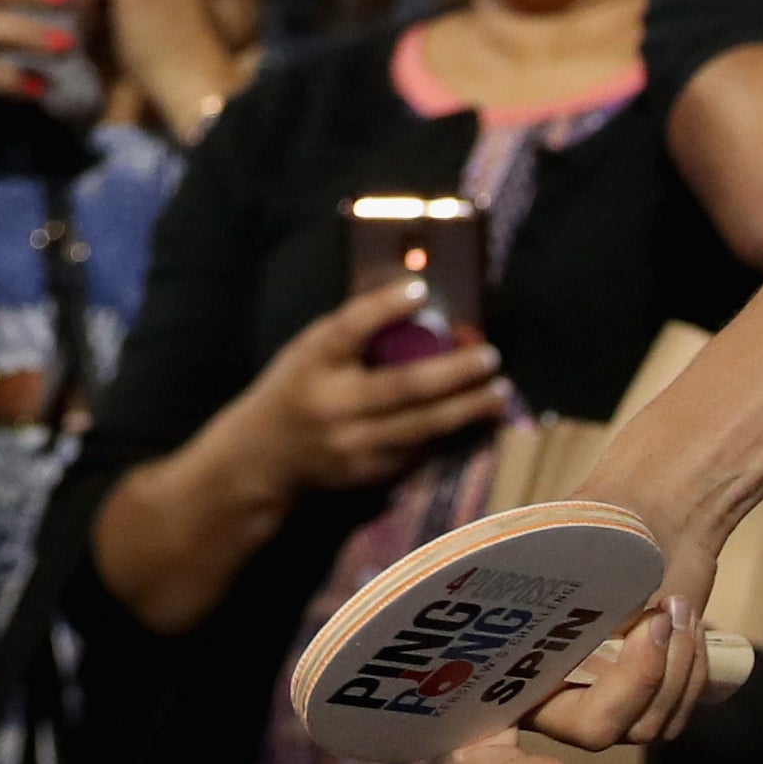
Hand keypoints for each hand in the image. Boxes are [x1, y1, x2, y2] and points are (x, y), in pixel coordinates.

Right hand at [217, 284, 507, 502]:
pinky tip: (476, 418)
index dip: (384, 307)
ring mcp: (353, 445)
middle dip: (454, 372)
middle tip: (490, 357)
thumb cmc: (296, 388)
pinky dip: (452, 434)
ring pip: (420, 427)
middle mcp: (333, 406)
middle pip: (402, 387)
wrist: (263, 458)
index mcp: (314, 363)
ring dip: (466, 409)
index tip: (420, 288)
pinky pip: (419, 451)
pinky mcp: (368, 474)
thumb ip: (354, 333)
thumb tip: (420, 305)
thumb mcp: (310, 350)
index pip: (348, 329)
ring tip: (499, 393)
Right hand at [453, 502, 732, 763]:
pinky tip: (687, 624)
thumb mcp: (551, 541)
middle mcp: (547, 699)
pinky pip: (672, 720)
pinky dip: (688, 670)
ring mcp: (601, 706)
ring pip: (642, 728)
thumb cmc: (592, 523)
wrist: (655, 514)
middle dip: (634, 682)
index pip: (482, 754)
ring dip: (671, 665)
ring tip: (673, 606)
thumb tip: (490, 572)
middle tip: (651, 622)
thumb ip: (519, 565)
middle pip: (591, 732)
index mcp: (502, 670)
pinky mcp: (647, 706)